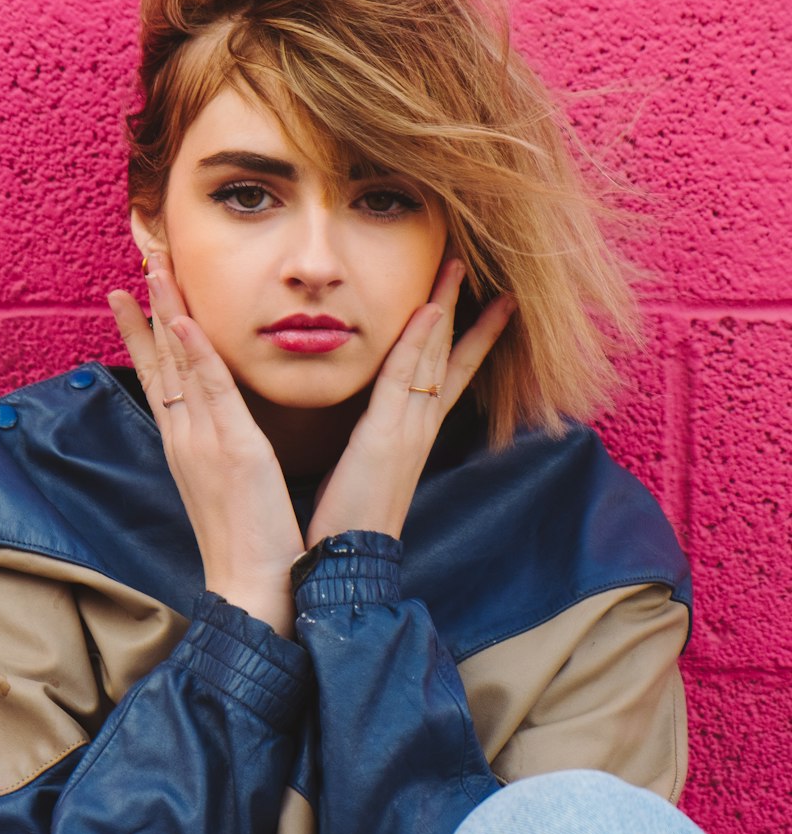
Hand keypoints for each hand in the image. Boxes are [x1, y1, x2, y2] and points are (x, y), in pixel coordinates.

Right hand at [108, 256, 303, 635]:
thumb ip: (224, 451)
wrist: (251, 590)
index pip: (161, 377)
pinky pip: (209, 391)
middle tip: (139, 261)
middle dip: (146, 309)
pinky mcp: (233, 450)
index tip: (133, 293)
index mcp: (188, 446)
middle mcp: (186, 437)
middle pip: (159, 361)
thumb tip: (227, 429)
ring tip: (153, 268)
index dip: (147, 333)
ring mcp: (204, 442)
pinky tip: (181, 319)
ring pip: (178, 364)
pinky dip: (194, 353)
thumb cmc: (250, 544)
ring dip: (164, 312)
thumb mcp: (232, 486)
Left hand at [306, 259, 514, 547]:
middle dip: (465, 310)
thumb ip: (373, 441)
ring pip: (432, 356)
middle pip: (449, 355)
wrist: (347, 565)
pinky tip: (429, 310)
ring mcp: (407, 429)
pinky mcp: (385, 436)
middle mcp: (420, 426)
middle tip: (478, 269)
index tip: (486, 305)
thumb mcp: (365, 471)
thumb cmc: (348, 523)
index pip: (448, 374)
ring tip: (457, 268)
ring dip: (445, 308)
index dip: (466, 338)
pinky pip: (405, 378)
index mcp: (414, 434)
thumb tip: (370, 425)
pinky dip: (418, 343)